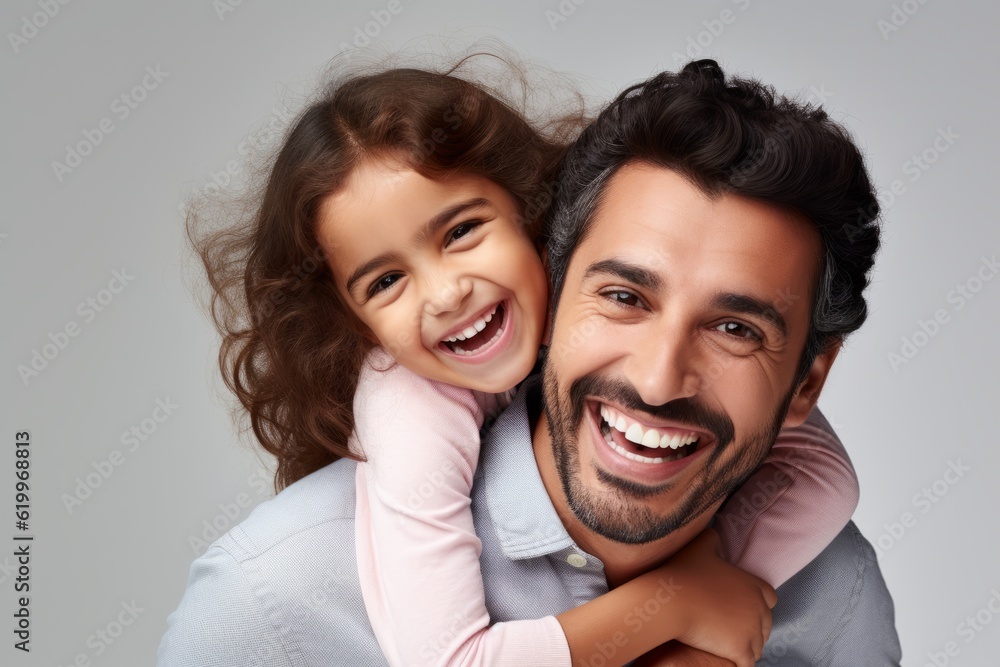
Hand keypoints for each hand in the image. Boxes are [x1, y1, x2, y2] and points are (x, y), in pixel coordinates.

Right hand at [652, 528, 775, 666]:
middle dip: (752, 628)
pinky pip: (746, 664)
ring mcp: (751, 632)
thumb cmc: (683, 573)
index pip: (770, 599)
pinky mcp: (740, 650)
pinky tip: (725, 658)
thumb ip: (713, 539)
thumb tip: (715, 534)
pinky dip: (738, 663)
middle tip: (732, 631)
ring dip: (745, 647)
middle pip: (765, 625)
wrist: (671, 601)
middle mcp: (758, 609)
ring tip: (727, 646)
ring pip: (757, 646)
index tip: (741, 608)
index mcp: (754, 586)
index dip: (757, 604)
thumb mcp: (700, 547)